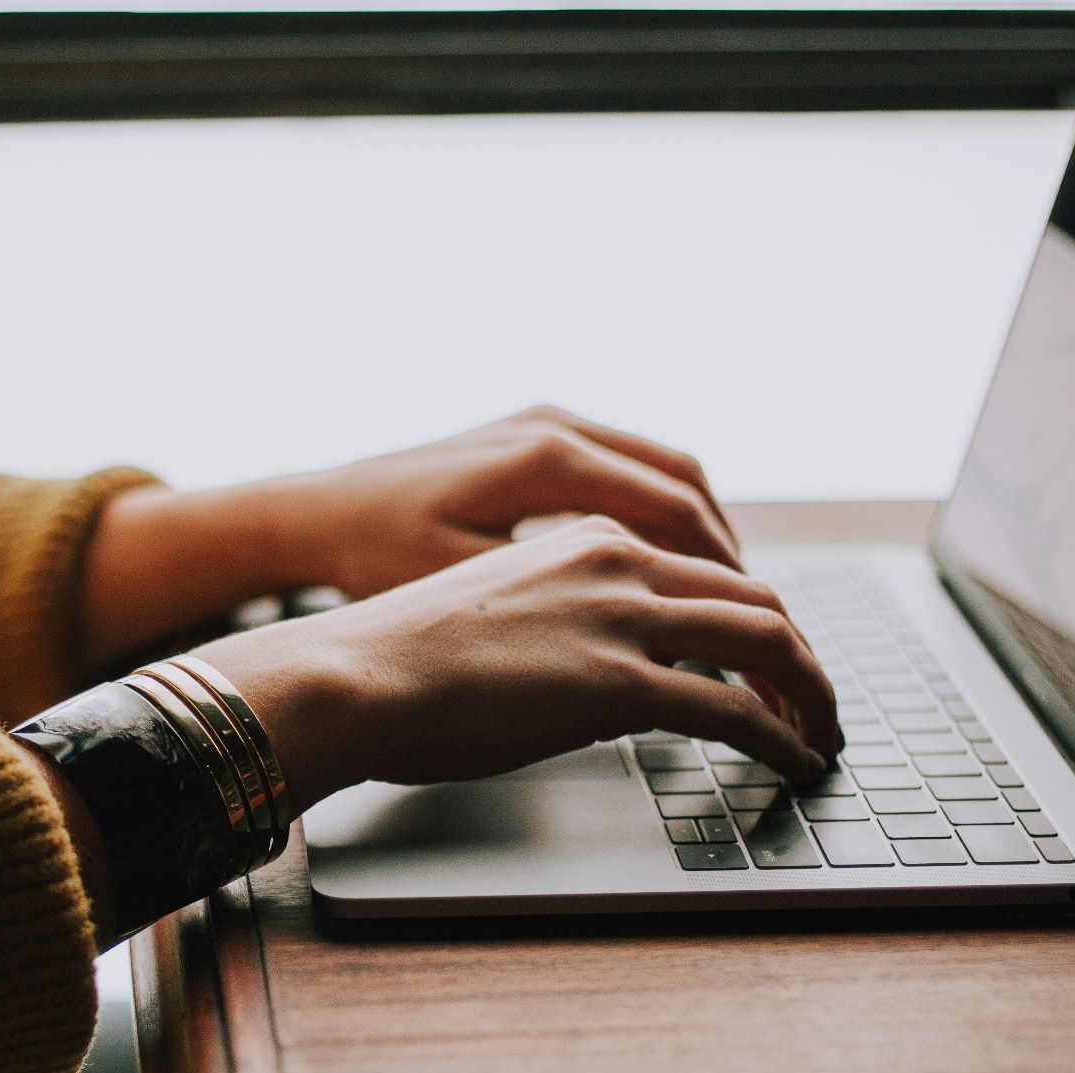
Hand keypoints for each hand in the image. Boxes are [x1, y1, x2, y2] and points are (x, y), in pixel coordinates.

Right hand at [193, 516, 839, 810]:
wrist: (353, 673)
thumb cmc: (401, 655)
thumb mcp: (500, 610)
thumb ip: (567, 620)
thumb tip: (603, 673)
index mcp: (588, 538)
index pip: (707, 568)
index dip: (755, 617)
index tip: (770, 659)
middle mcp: (618, 561)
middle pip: (755, 597)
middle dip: (801, 656)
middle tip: (816, 702)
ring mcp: (622, 618)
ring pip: (766, 641)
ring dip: (810, 693)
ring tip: (822, 735)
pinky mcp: (619, 683)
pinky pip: (736, 710)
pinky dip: (783, 737)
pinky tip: (795, 762)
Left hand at [267, 405, 741, 598]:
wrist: (314, 513)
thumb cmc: (376, 556)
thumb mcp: (469, 590)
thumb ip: (563, 610)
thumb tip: (652, 649)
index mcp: (548, 460)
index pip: (677, 515)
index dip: (727, 579)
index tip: (755, 630)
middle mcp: (557, 427)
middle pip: (686, 485)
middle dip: (730, 557)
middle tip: (760, 622)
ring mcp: (546, 422)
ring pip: (664, 471)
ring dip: (702, 533)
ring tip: (727, 598)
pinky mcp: (533, 434)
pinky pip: (627, 467)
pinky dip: (662, 513)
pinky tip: (666, 566)